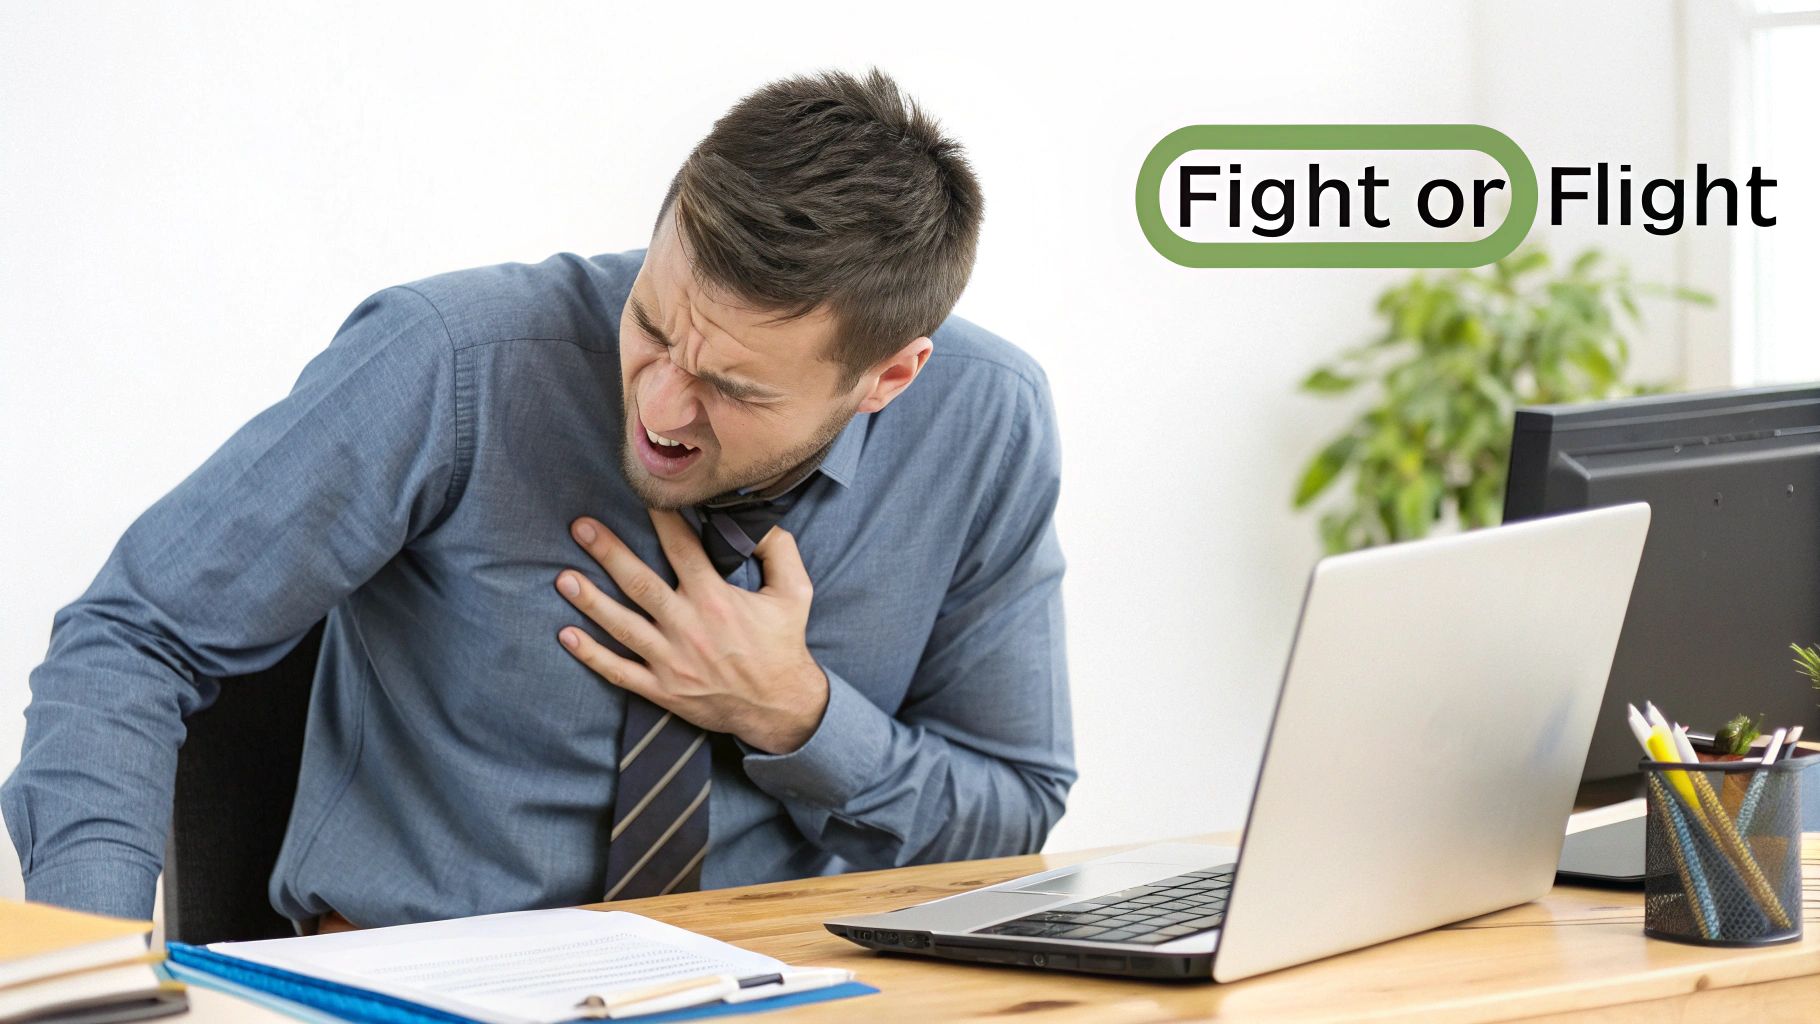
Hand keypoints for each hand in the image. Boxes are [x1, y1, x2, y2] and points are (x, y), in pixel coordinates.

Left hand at [555, 509, 828, 753]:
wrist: (781, 708)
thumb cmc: (784, 645)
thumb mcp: (795, 592)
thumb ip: (779, 550)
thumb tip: (759, 520)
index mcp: (717, 599)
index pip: (682, 550)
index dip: (662, 521)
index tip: (642, 497)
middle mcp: (689, 627)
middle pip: (640, 584)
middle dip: (608, 554)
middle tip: (580, 527)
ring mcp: (672, 661)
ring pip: (622, 626)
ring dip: (591, 601)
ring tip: (564, 578)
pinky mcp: (663, 689)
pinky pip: (620, 671)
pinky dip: (591, 655)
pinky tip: (566, 635)